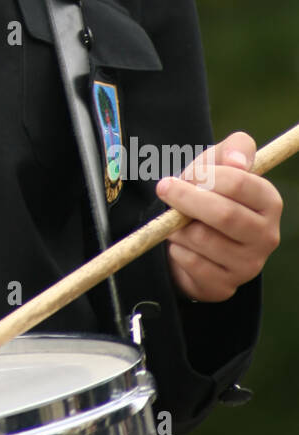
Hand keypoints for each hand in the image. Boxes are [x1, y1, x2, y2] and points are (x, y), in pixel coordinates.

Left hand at [155, 131, 281, 301]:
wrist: (192, 234)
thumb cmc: (209, 192)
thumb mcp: (219, 162)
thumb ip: (235, 148)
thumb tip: (237, 162)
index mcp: (269, 202)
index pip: (239, 183)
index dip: (205, 176)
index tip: (187, 174)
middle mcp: (267, 236)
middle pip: (224, 214)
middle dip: (186, 199)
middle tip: (164, 189)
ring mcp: (249, 265)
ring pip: (203, 240)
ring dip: (178, 226)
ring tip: (176, 221)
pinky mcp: (226, 286)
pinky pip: (192, 264)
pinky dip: (177, 249)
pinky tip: (181, 244)